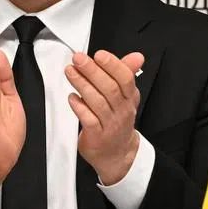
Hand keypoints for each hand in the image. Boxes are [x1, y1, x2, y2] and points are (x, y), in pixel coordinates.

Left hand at [65, 50, 144, 184]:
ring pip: (98, 102)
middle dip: (92, 71)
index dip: (113, 65)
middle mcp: (122, 110)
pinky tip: (72, 97)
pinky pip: (89, 120)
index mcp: (129, 98)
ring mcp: (110, 123)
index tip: (99, 55)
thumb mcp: (126, 97)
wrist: (117, 154)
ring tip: (70, 72)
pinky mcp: (97, 136)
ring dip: (82, 85)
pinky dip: (80, 107)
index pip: (125, 79)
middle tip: (78, 59)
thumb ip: (127, 74)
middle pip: (110, 88)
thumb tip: (137, 56)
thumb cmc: (117, 121)